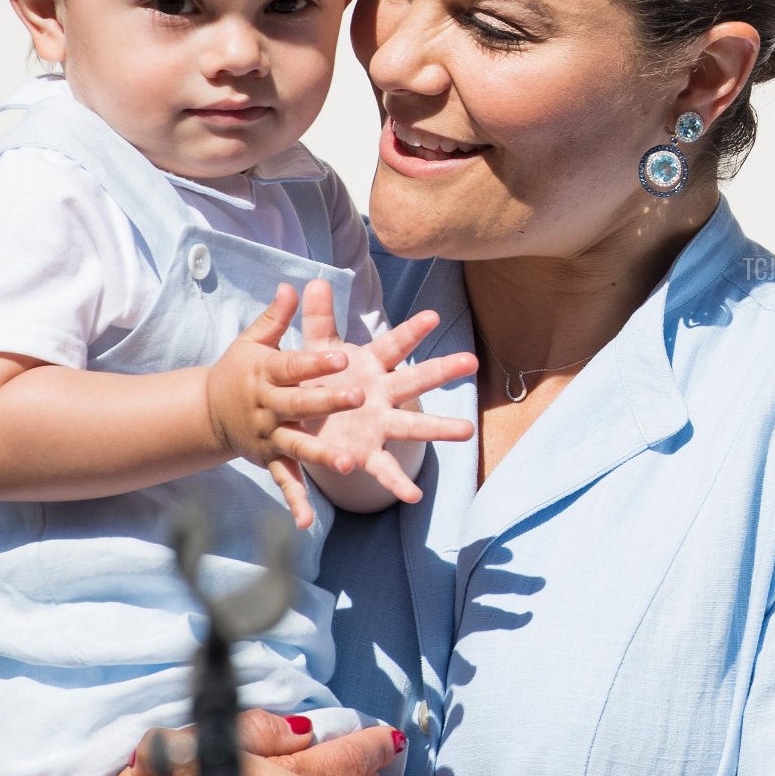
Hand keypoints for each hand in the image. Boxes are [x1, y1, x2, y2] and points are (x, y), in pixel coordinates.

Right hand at [205, 284, 363, 526]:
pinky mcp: (269, 460)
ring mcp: (269, 437)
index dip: (317, 360)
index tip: (342, 354)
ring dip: (322, 456)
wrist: (208, 410)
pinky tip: (306, 523)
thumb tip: (292, 286)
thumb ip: (277, 318)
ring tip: (348, 465)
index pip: (294, 365)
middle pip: (300, 403)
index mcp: (267, 374)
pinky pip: (285, 482)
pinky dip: (295, 502)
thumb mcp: (254, 342)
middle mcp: (267, 407)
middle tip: (357, 396)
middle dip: (328, 400)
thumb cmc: (242, 370)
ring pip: (298, 446)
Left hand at [294, 280, 476, 503]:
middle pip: (414, 380)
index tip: (433, 316)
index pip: (393, 345)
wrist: (302, 419)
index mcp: (370, 366)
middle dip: (441, 370)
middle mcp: (381, 395)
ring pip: (413, 426)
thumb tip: (315, 280)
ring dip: (439, 428)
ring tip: (467, 432)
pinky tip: (414, 495)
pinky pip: (384, 469)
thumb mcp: (314, 350)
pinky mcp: (366, 454)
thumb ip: (318, 320)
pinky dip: (398, 482)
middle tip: (472, 360)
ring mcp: (378, 425)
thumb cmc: (316, 379)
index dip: (411, 331)